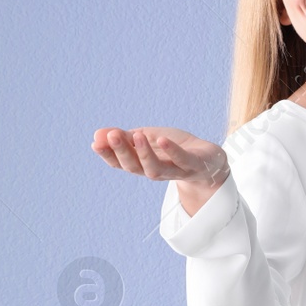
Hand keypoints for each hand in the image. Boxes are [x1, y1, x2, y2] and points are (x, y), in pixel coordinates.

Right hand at [91, 126, 228, 187]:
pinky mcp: (194, 166)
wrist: (209, 160)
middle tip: (111, 136)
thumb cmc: (174, 148)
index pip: (120, 163)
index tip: (96, 143)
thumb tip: (97, 133)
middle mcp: (155, 171)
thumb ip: (125, 137)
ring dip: (144, 153)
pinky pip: (182, 161)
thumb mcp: (147, 138)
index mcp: (142, 164)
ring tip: (137, 136)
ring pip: (155, 169)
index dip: (108, 154)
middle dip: (121, 151)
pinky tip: (163, 140)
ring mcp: (175, 171)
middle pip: (134, 167)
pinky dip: (173, 151)